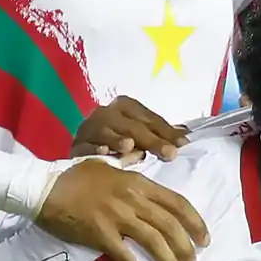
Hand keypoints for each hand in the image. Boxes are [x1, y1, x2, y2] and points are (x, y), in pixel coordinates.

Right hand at [36, 160, 210, 260]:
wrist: (44, 187)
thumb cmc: (75, 176)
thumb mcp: (108, 165)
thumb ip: (129, 167)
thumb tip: (143, 164)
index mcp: (138, 182)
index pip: (177, 202)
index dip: (195, 222)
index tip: (204, 238)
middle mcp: (132, 199)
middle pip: (169, 225)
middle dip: (186, 247)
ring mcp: (117, 216)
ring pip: (153, 241)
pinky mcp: (100, 233)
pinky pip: (125, 258)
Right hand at [73, 96, 187, 161]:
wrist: (84, 154)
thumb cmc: (119, 142)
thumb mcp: (141, 136)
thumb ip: (160, 135)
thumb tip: (185, 136)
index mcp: (125, 106)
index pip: (148, 118)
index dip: (167, 131)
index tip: (183, 144)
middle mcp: (106, 113)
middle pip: (131, 125)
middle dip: (151, 140)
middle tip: (169, 154)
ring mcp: (88, 128)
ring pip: (105, 131)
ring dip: (117, 139)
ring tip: (130, 146)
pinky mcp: (75, 144)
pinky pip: (84, 145)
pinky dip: (93, 148)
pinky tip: (103, 152)